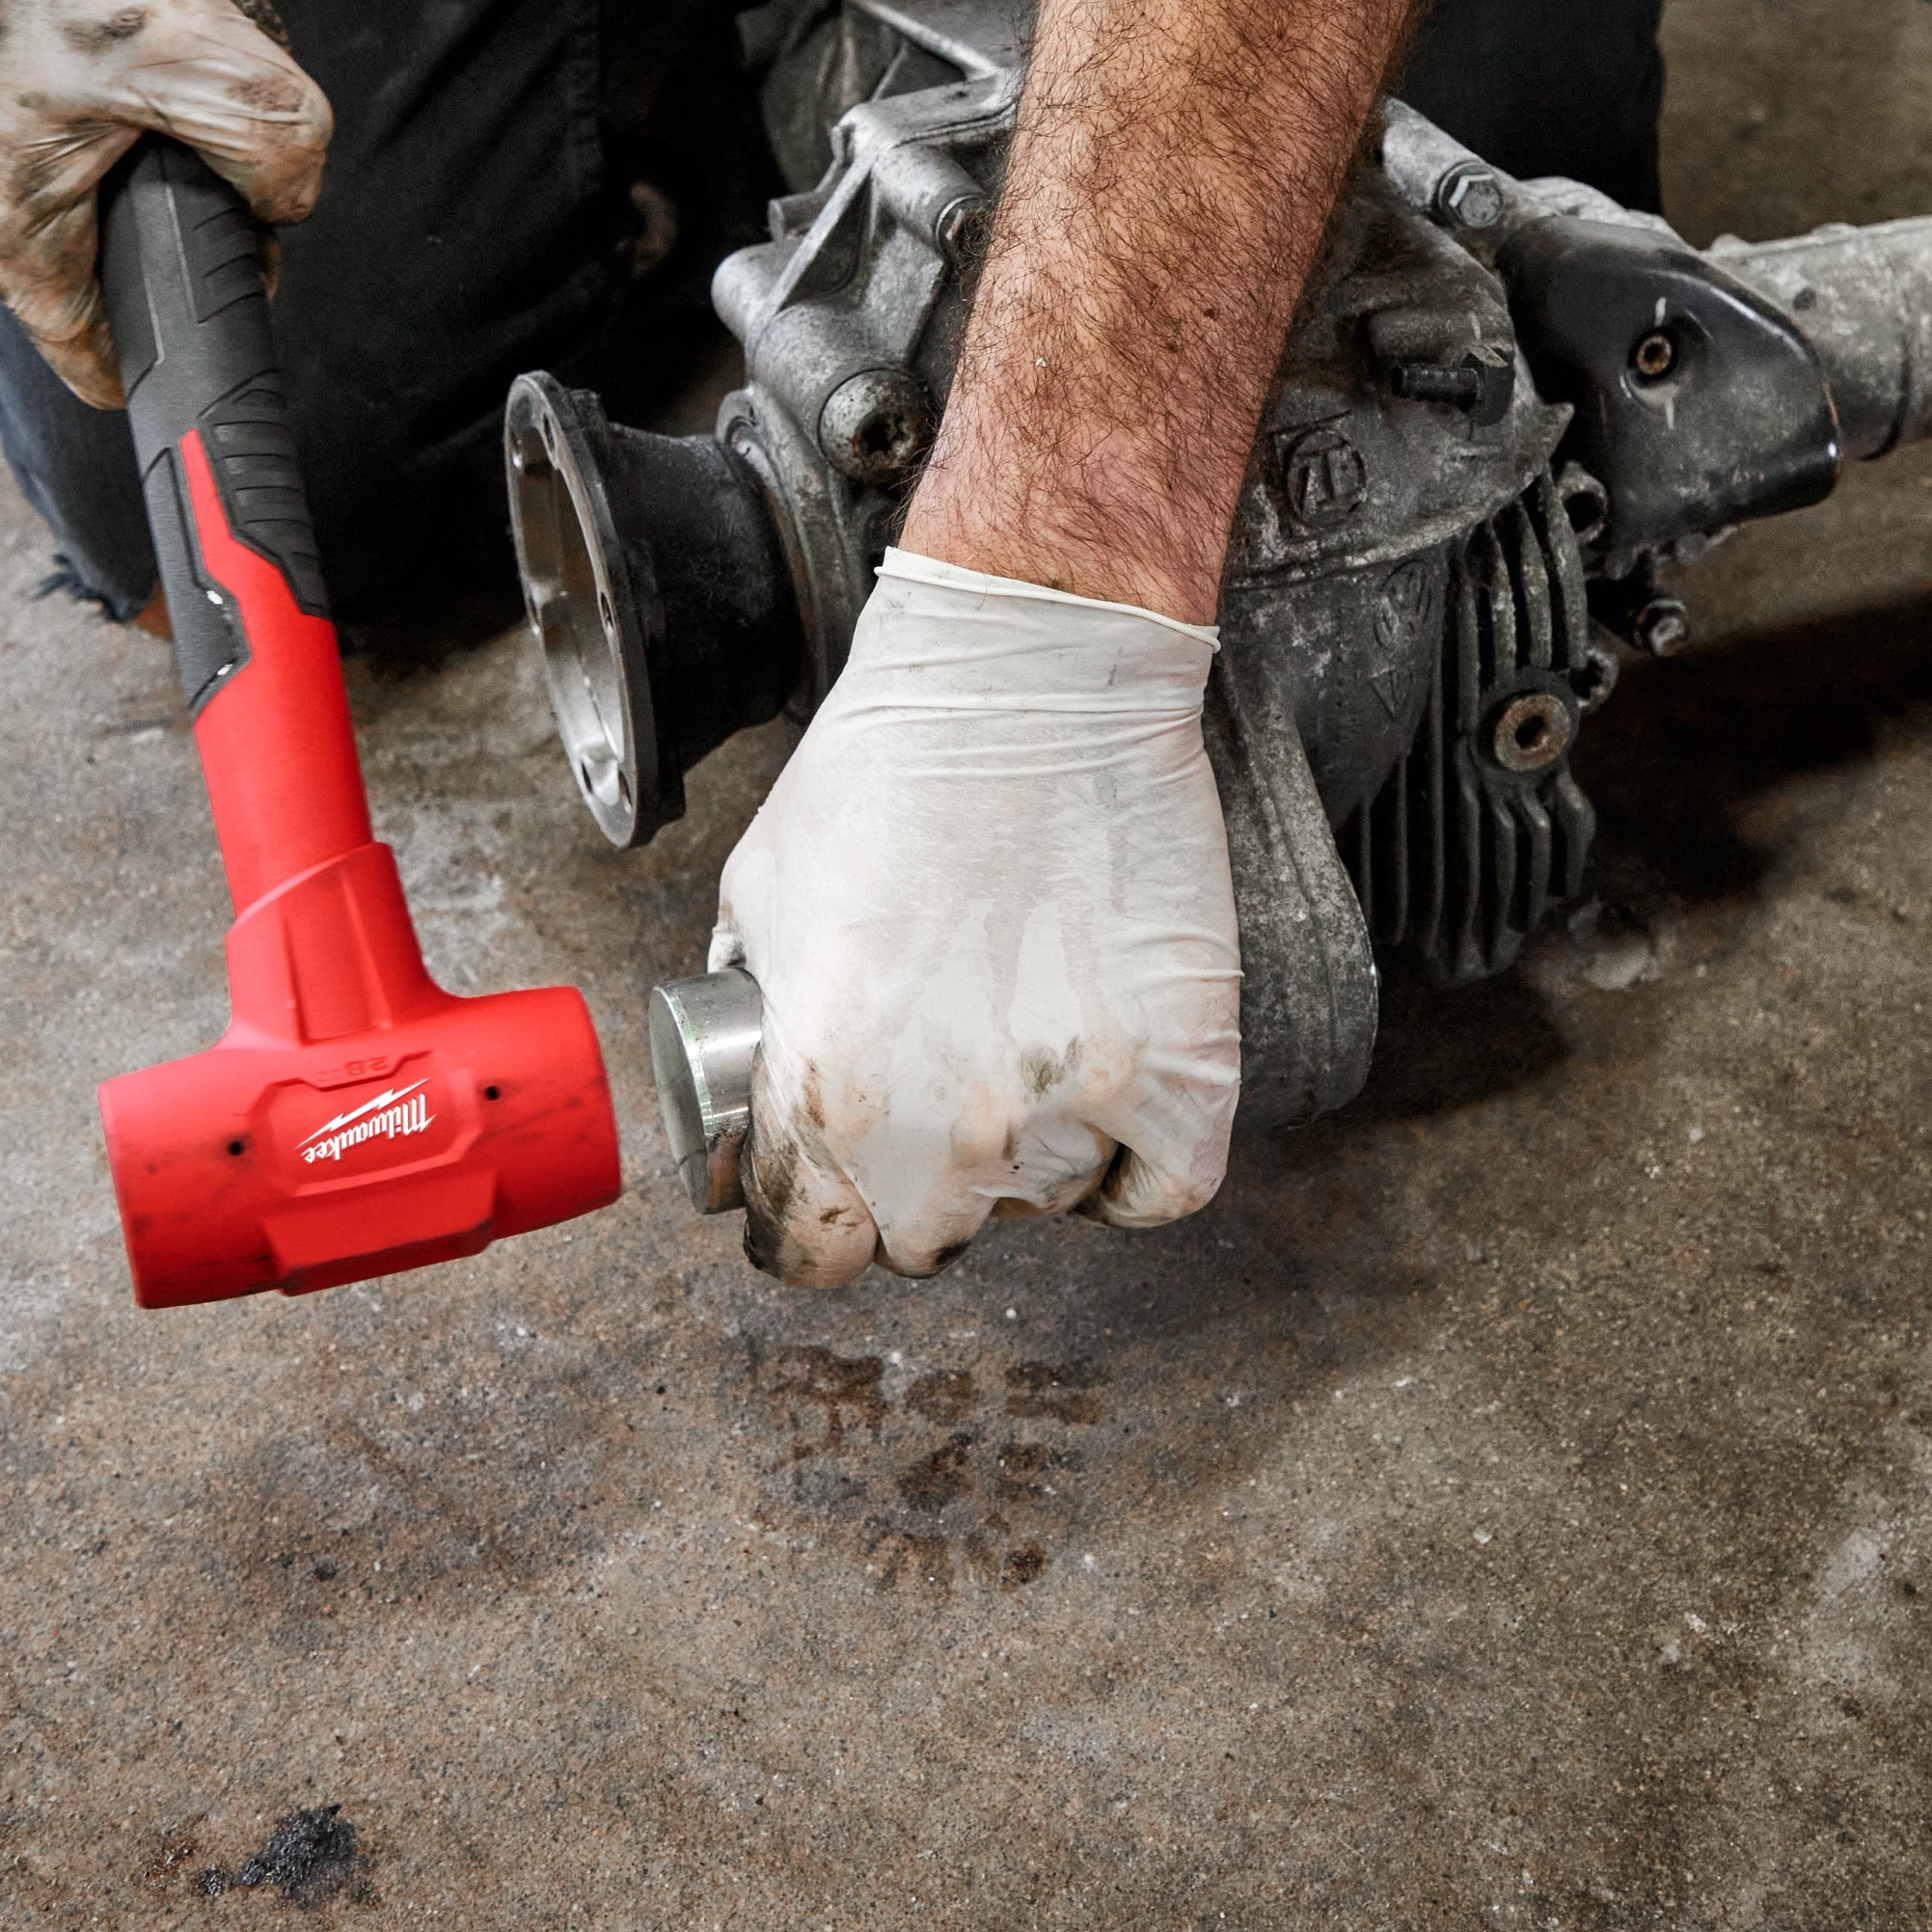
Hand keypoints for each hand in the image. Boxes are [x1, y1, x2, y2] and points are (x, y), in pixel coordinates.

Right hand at [0, 0, 331, 402]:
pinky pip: (126, 33)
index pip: (114, 353)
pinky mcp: (7, 35)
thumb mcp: (179, 38)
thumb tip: (293, 196)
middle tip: (246, 7)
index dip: (206, 314)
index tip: (260, 238)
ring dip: (217, 6)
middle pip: (165, 200)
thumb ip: (268, 143)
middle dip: (236, 102)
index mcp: (3, 225)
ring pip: (161, 100)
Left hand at [708, 553, 1241, 1284]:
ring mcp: (1070, 1107)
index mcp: (823, 1098)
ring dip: (1025, 1160)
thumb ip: (753, 1026)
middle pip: (923, 1242)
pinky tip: (1109, 1117)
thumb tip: (751, 1101)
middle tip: (927, 1110)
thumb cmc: (887, 764)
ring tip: (1019, 1057)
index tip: (826, 1199)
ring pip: (1041, 1207)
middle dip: (910, 1191)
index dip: (807, 1226)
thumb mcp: (756, 900)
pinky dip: (1137, 1171)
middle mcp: (945, 1131)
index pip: (809, 1253)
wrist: (1026, 678)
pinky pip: (1163, 1187)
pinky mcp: (1180, 1066)